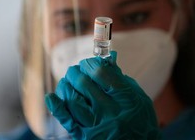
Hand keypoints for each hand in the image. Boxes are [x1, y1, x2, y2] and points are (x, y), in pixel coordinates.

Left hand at [45, 51, 160, 139]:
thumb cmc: (141, 121)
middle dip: (75, 72)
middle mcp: (110, 111)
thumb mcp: (139, 97)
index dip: (89, 64)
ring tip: (67, 81)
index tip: (87, 63)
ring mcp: (97, 126)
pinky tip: (52, 97)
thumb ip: (121, 80)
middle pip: (83, 83)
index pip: (100, 72)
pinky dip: (56, 107)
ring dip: (66, 85)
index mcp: (126, 98)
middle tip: (75, 71)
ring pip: (72, 99)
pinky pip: (67, 121)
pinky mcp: (86, 138)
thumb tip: (104, 62)